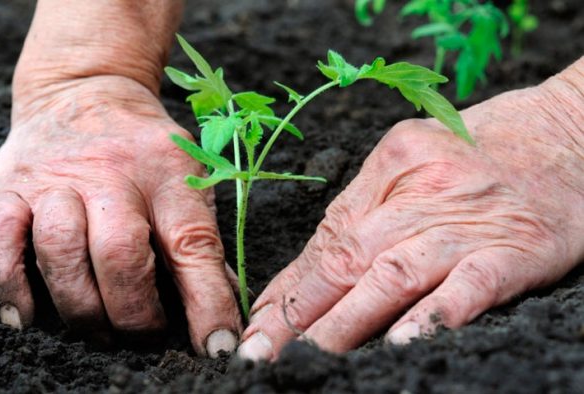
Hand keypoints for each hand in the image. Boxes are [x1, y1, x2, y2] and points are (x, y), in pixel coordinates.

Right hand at [0, 75, 241, 356]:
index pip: (193, 243)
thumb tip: (218, 314)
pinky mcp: (10, 188)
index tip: (217, 347)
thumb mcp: (186, 177)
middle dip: (133, 312)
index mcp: (167, 173)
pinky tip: (25, 318)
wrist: (84, 89)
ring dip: (80, 306)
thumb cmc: (144, 149)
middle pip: (120, 253)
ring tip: (97, 330)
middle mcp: (110, 174)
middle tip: (142, 335)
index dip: (207, 302)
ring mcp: (54, 180)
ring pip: (60, 251)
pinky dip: (7, 286)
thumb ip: (199, 241)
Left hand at [238, 63, 583, 359]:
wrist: (573, 131)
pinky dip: (432, 315)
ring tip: (310, 358)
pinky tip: (400, 343)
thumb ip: (368, 211)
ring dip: (345, 322)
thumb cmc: (487, 151)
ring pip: (392, 274)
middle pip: (346, 257)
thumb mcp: (416, 162)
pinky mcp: (514, 248)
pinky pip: (468, 285)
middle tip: (261, 352)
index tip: (258, 324)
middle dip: (298, 312)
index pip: (326, 237)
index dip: (288, 287)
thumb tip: (310, 274)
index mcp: (389, 166)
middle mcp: (419, 191)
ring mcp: (466, 221)